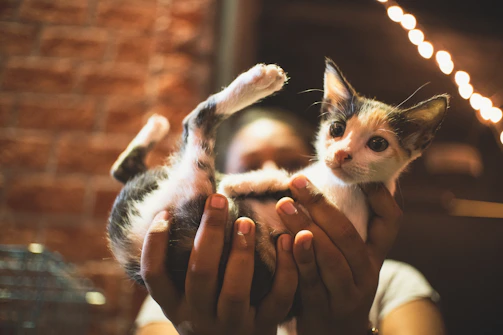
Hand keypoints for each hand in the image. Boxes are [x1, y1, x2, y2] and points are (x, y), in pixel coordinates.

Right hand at [140, 194, 297, 334]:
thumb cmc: (212, 314)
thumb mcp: (191, 298)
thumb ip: (189, 264)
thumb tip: (188, 210)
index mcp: (176, 306)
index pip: (155, 277)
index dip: (155, 245)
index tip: (165, 213)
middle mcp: (200, 317)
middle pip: (200, 274)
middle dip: (210, 233)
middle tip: (218, 200)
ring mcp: (233, 325)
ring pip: (235, 290)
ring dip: (241, 253)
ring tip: (246, 221)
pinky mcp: (264, 327)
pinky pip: (278, 298)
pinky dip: (286, 269)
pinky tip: (288, 240)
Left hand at [275, 175, 401, 334]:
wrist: (338, 334)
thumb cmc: (339, 285)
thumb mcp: (351, 259)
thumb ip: (345, 226)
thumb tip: (336, 183)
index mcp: (375, 255)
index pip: (390, 221)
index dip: (380, 196)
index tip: (359, 172)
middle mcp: (366, 273)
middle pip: (348, 235)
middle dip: (321, 205)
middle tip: (297, 182)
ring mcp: (346, 294)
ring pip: (329, 257)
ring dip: (305, 227)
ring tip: (284, 205)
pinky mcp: (323, 311)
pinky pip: (310, 283)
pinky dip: (297, 260)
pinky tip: (283, 239)